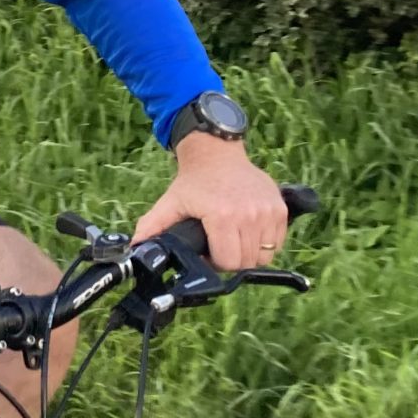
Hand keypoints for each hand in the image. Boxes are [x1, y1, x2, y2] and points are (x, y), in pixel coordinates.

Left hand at [134, 135, 288, 270]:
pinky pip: (277, 242)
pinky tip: (248, 232)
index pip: (228, 262)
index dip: (215, 263)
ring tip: (233, 239)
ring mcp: (268, 211)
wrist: (217, 154)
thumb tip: (137, 248)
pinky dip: (264, 243)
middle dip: (231, 260)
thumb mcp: (171, 202)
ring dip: (249, 253)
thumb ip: (153, 226)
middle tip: (219, 246)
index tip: (207, 252)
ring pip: (264, 255)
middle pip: (246, 262)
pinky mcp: (280, 209)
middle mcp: (249, 215)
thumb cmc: (195, 181)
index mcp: (223, 216)